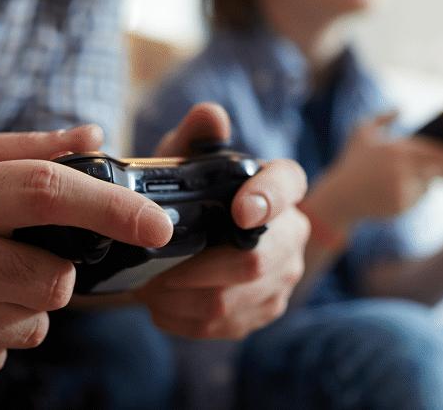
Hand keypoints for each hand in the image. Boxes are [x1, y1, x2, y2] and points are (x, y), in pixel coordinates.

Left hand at [133, 103, 308, 338]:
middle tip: (156, 268)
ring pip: (235, 299)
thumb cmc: (188, 189)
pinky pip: (226, 326)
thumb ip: (195, 135)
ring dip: (182, 298)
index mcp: (282, 185)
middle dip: (198, 268)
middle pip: (259, 260)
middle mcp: (293, 231)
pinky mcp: (266, 309)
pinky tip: (161, 305)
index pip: (288, 186)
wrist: (187, 235)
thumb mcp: (184, 157)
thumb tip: (210, 117)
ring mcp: (284, 275)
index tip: (238, 211)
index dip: (268, 199)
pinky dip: (184, 319)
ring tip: (149, 286)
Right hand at [305, 113, 442, 236]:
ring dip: (432, 179)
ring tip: (421, 175)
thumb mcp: (361, 132)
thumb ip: (383, 117)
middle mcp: (401, 169)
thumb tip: (402, 107)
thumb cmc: (352, 161)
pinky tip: (406, 188)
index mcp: (395, 149)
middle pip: (440, 167)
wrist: (341, 195)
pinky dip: (419, 193)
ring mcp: (403, 189)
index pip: (433, 150)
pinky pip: (420, 198)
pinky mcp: (403, 206)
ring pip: (431, 183)